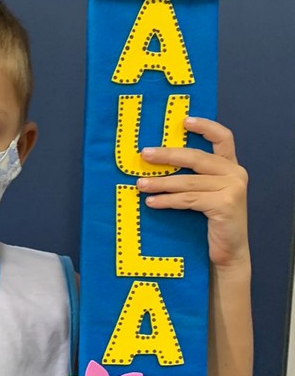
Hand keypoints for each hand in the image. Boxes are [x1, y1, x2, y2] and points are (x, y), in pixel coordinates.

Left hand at [136, 117, 248, 269]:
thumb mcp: (205, 194)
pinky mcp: (225, 204)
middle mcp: (235, 173)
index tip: (183, 121)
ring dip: (160, 183)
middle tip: (144, 155)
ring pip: (188, 181)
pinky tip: (152, 203)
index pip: (223, 137)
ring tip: (140, 185)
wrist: (227, 254)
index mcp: (231, 166)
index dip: (205, 126)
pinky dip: (167, 201)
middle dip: (167, 155)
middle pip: (196, 157)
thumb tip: (157, 161)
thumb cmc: (210, 223)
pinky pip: (188, 199)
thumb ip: (194, 176)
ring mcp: (232, 188)